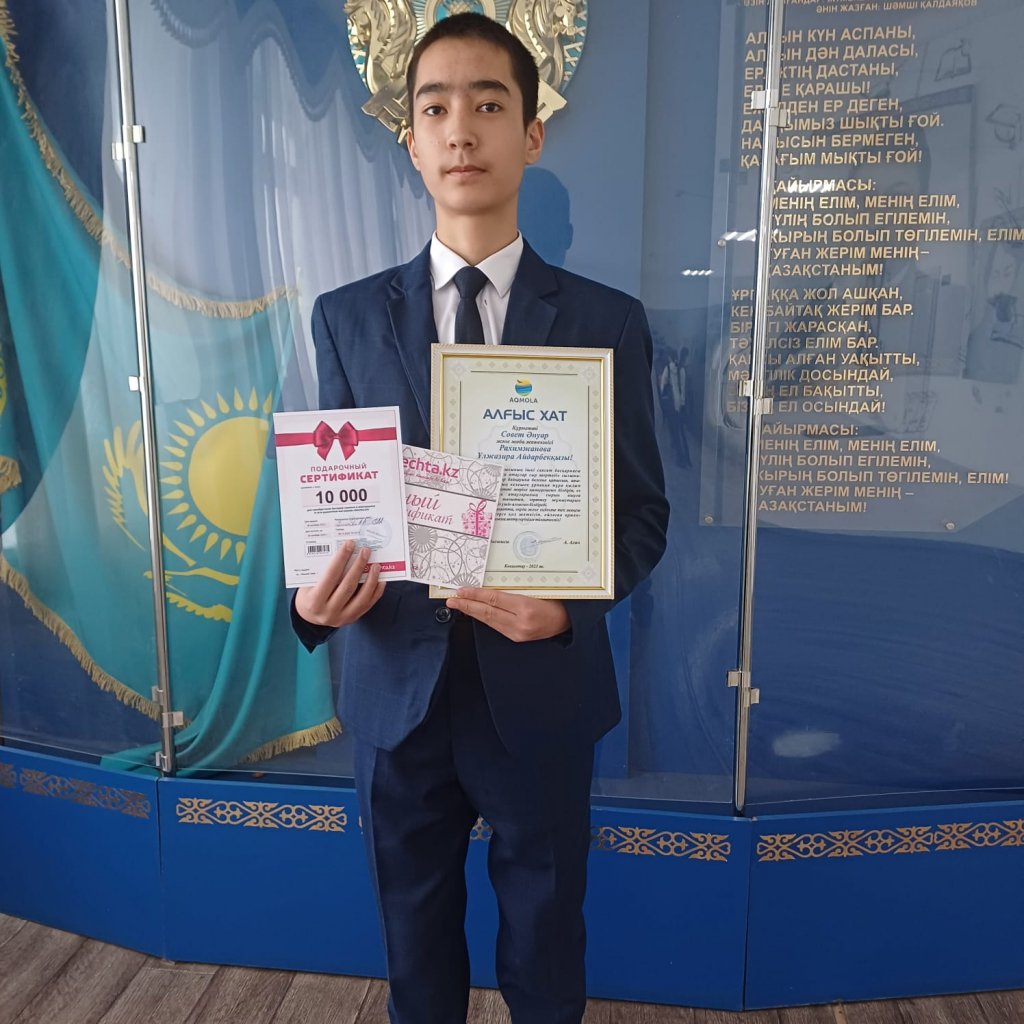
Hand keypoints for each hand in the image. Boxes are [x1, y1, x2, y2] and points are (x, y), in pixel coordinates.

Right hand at [294, 541, 385, 627]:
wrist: (309, 616)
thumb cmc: (308, 593)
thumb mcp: (308, 583)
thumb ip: (323, 571)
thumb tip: (343, 550)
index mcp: (314, 601)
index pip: (330, 576)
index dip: (341, 559)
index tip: (350, 544)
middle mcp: (328, 612)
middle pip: (348, 586)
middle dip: (358, 566)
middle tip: (365, 551)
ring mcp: (341, 618)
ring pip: (361, 598)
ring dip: (371, 580)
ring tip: (376, 565)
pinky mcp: (352, 619)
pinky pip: (368, 605)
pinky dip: (376, 591)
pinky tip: (380, 580)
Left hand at [446, 588, 569, 642]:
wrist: (569, 621)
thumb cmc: (556, 600)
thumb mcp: (537, 589)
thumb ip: (514, 589)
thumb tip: (488, 586)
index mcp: (526, 608)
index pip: (494, 600)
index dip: (476, 595)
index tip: (462, 590)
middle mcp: (520, 623)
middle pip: (488, 612)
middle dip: (467, 605)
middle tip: (452, 599)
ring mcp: (518, 633)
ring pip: (489, 621)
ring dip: (472, 612)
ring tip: (459, 604)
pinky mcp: (517, 638)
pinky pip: (496, 626)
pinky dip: (484, 618)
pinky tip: (475, 613)